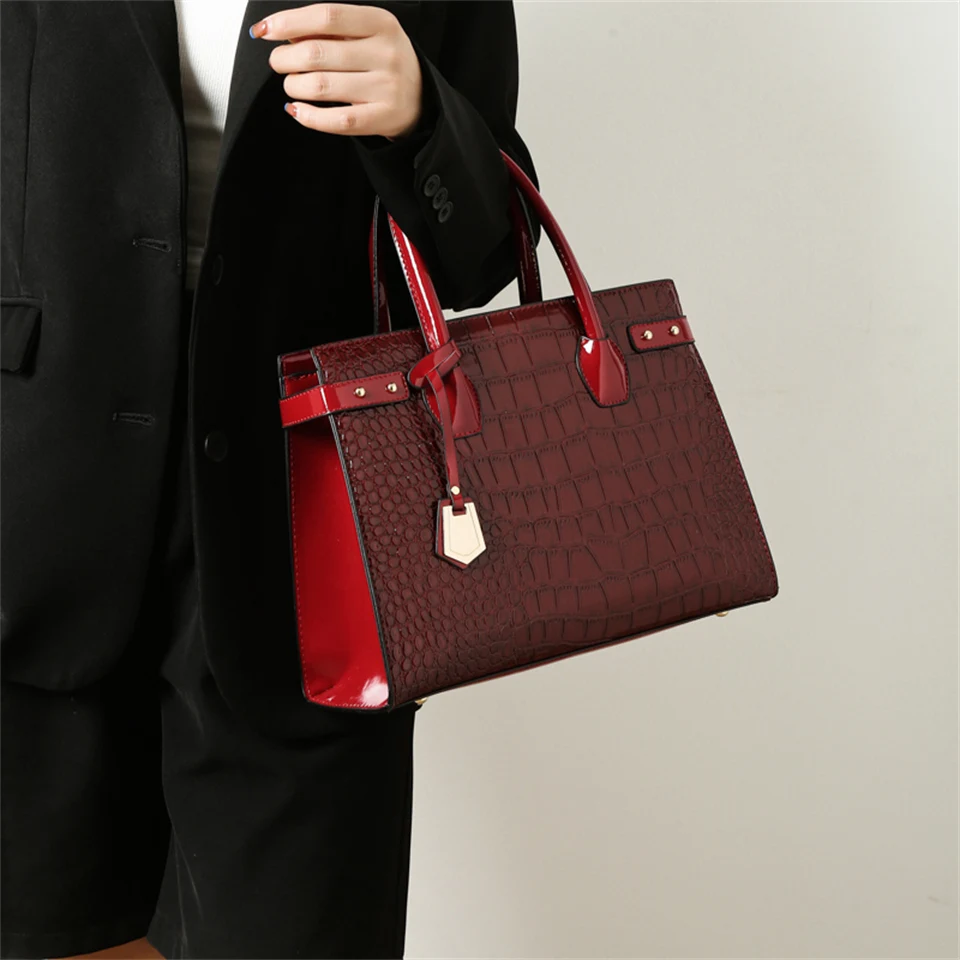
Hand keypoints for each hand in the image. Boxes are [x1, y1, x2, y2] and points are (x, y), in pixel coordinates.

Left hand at [251, 3, 423, 140]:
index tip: (265, 31)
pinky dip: (309, 116)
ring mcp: (386, 88)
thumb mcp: (365, 34)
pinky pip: (337, 121)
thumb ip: (330, 30)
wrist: (421, 100)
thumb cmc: (382, 62)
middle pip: (317, 53)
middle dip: (285, 58)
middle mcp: (386, 54)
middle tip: (278, 62)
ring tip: (292, 85)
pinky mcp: (383, 118)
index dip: (289, 22)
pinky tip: (297, 110)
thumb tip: (284, 33)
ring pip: (322, 86)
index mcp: (381, 23)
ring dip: (294, 86)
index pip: (326, 16)